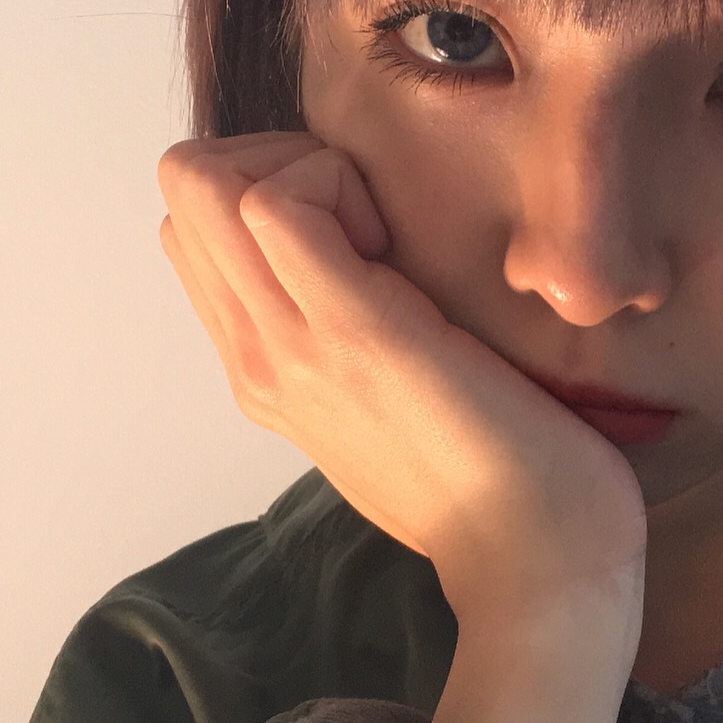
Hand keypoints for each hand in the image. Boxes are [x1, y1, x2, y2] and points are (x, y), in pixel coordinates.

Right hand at [154, 131, 646, 626]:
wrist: (539, 564)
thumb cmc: (505, 476)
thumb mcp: (403, 398)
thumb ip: (364, 340)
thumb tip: (383, 266)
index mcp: (266, 367)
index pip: (198, 226)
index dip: (277, 187)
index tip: (368, 236)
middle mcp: (256, 356)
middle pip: (183, 189)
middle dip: (279, 159)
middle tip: (371, 222)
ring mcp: (289, 348)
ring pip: (206, 181)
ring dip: (306, 169)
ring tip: (384, 240)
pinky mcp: (352, 334)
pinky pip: (278, 204)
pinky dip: (338, 185)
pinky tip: (401, 248)